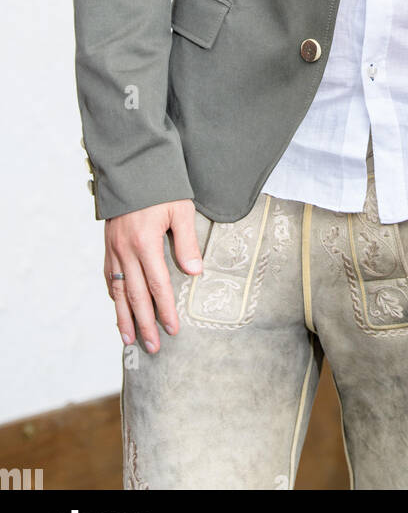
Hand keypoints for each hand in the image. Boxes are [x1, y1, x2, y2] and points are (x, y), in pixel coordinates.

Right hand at [104, 199, 202, 352]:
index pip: (157, 285)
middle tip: (154, 346)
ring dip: (124, 316)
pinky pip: (108, 275)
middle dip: (145, 323)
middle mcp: (126, 250)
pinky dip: (112, 294)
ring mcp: (114, 248)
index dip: (165, 309)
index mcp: (145, 243)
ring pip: (117, 290)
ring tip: (129, 339)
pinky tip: (117, 307)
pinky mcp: (108, 244)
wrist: (132, 166)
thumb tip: (195, 272)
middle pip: (135, 295)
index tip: (173, 329)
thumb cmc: (162, 186)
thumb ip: (187, 242)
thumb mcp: (181, 209)